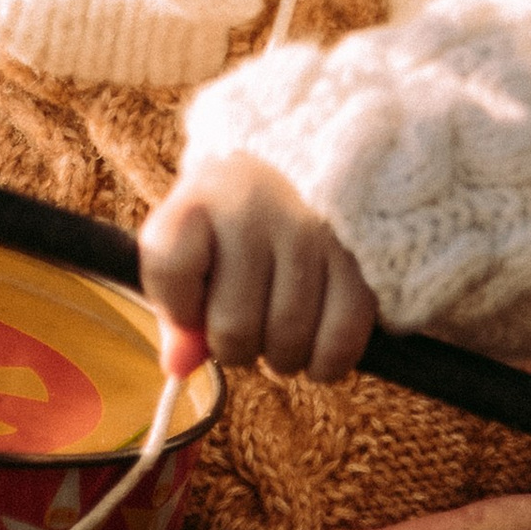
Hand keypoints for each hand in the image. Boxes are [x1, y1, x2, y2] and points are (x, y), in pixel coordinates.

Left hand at [138, 152, 378, 384]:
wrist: (304, 162)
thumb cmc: (232, 217)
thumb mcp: (190, 242)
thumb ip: (175, 305)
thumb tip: (179, 368)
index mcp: (202, 198)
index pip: (169, 272)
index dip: (178, 308)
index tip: (192, 300)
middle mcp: (257, 210)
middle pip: (233, 328)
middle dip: (234, 346)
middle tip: (245, 325)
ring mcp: (314, 234)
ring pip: (287, 344)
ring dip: (280, 357)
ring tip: (278, 329)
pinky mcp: (361, 262)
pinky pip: (339, 344)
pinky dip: (324, 363)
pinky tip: (315, 346)